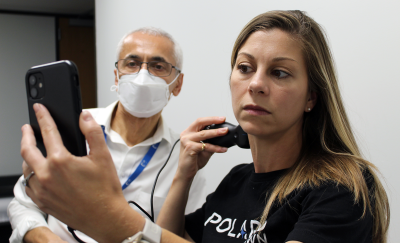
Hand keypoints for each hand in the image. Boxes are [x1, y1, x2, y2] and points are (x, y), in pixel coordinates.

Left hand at [21, 103, 143, 242]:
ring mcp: (42, 190)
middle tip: (27, 128)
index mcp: (60, 161)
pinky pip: (28, 185)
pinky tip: (36, 172)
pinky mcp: (42, 202)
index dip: (43, 117)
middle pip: (27, 149)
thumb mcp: (103, 156)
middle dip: (26, 135)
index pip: (48, 132)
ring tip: (32, 149)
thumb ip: (92, 133)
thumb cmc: (105, 190)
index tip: (39, 109)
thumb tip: (84, 117)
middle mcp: (46, 175)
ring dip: (27, 155)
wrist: (104, 217)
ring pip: (25, 167)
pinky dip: (29, 174)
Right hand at [178, 116, 228, 179]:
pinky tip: (223, 149)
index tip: (221, 118)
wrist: (186, 172)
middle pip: (200, 123)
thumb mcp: (204, 148)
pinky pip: (206, 146)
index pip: (200, 121)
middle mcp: (186, 135)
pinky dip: (216, 147)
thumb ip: (211, 141)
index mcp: (188, 133)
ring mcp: (186, 141)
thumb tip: (223, 136)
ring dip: (216, 133)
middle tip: (223, 120)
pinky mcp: (190, 148)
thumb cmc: (194, 160)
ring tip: (225, 132)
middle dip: (213, 120)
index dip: (211, 118)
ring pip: (204, 134)